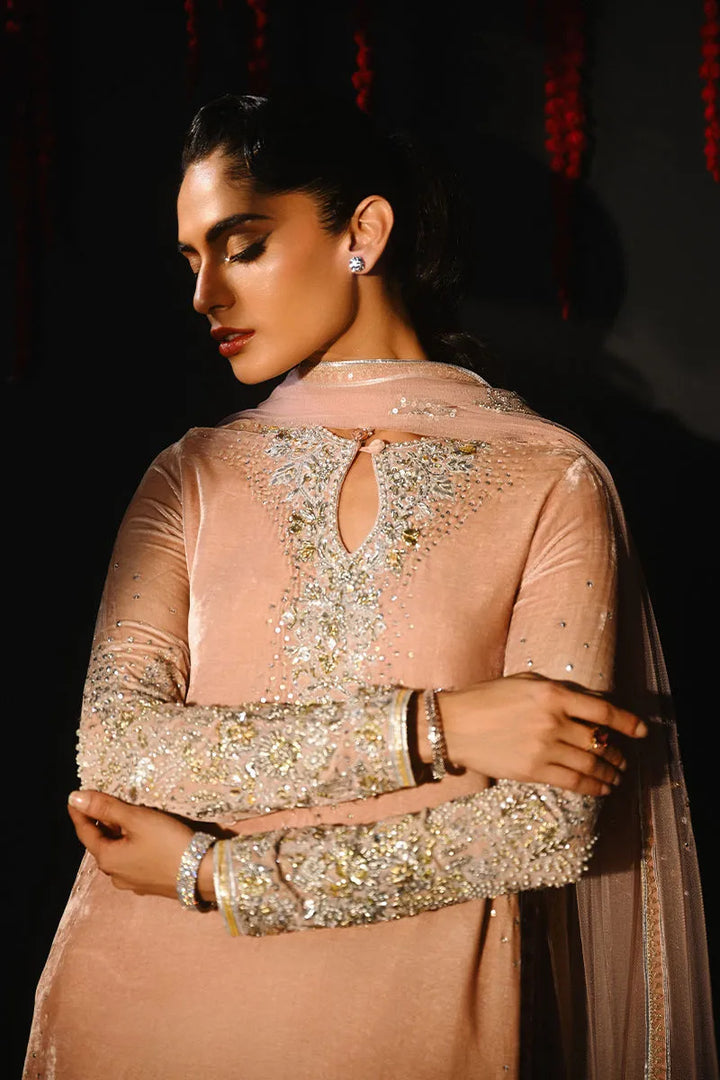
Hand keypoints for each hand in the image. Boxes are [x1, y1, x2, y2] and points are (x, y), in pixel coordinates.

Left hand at [67, 790, 195, 898]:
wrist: (203, 874)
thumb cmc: (168, 843)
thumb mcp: (137, 819)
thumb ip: (106, 807)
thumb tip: (74, 797)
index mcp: (107, 859)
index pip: (84, 832)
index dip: (79, 813)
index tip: (74, 797)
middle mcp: (115, 875)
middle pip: (101, 843)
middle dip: (100, 823)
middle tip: (102, 802)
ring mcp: (133, 882)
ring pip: (118, 853)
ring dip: (117, 835)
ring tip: (124, 816)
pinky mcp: (150, 884)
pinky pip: (132, 861)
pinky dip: (131, 846)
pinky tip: (143, 837)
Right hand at [424, 674, 647, 795]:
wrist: (453, 724)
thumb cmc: (487, 697)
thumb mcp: (525, 681)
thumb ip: (560, 690)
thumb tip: (592, 704)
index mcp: (553, 694)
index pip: (603, 710)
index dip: (629, 722)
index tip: (642, 731)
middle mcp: (552, 721)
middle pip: (599, 741)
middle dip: (618, 753)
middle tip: (625, 760)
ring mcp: (543, 748)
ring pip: (590, 765)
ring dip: (611, 773)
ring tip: (618, 776)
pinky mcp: (532, 771)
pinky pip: (573, 782)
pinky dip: (593, 787)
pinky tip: (602, 789)